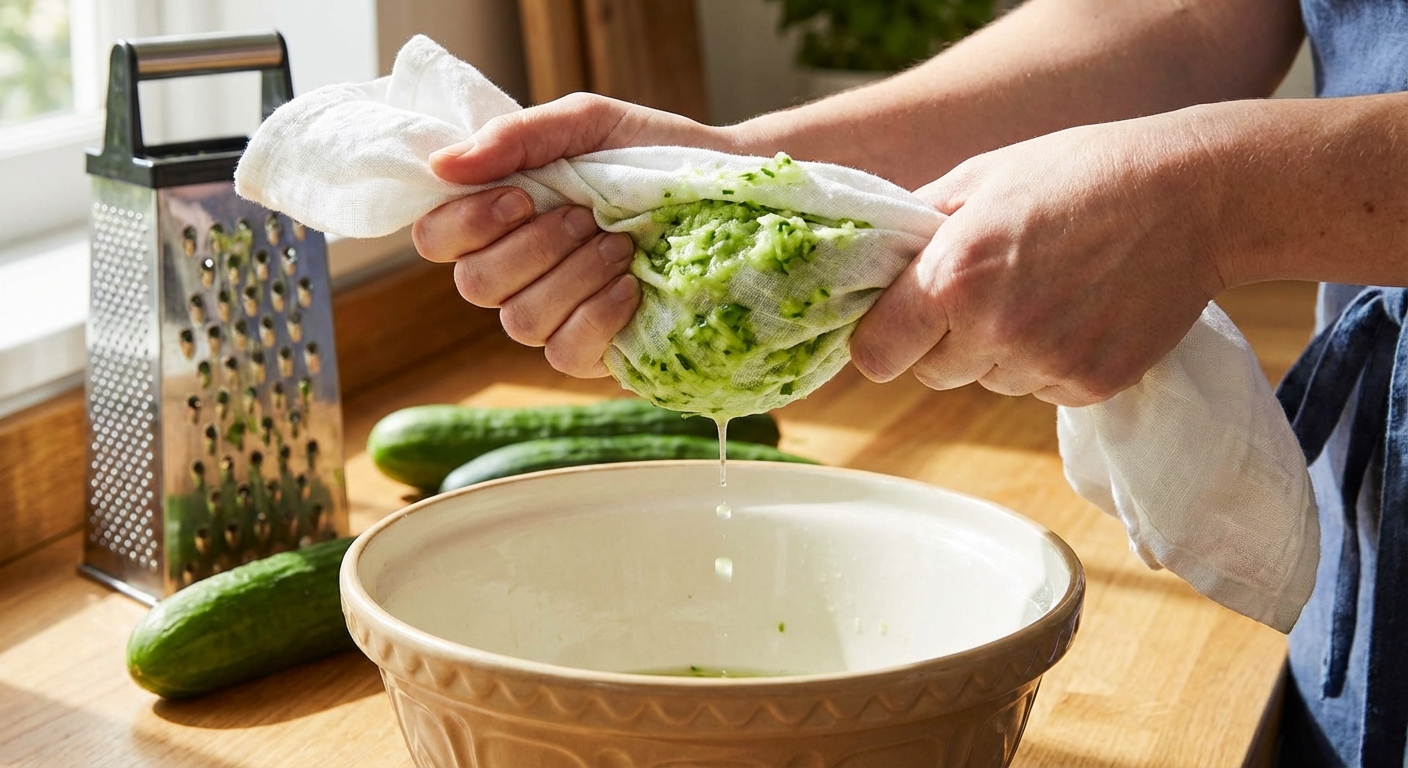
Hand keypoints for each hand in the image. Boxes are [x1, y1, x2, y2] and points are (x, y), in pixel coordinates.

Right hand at [413, 93, 725, 376]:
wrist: (726, 187)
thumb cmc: (650, 154)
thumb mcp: (586, 124)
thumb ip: (515, 137)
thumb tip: (442, 166)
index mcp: (500, 217)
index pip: (436, 238)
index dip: (467, 223)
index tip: (520, 195)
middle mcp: (517, 272)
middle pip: (476, 286)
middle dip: (534, 247)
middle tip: (583, 216)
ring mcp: (554, 316)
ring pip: (521, 321)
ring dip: (573, 276)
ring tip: (618, 244)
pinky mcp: (595, 352)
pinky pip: (564, 354)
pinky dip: (597, 315)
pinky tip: (630, 286)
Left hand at [849, 111, 1230, 406]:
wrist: (1192, 195)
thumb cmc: (1078, 173)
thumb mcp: (978, 179)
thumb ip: (914, 230)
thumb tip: (867, 265)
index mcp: (952, 277)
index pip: (875, 354)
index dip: (882, 339)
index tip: (897, 323)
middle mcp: (994, 330)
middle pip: (930, 373)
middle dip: (944, 340)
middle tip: (988, 288)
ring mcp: (1046, 364)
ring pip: (987, 382)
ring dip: (1000, 351)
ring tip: (1046, 289)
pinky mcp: (1092, 386)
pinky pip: (1040, 391)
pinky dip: (1050, 362)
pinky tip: (1079, 310)